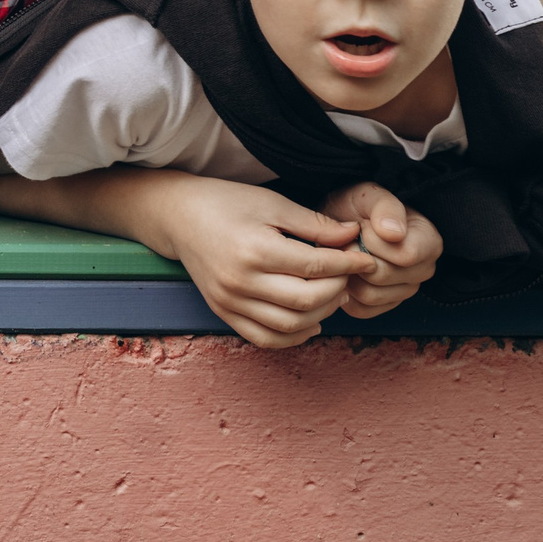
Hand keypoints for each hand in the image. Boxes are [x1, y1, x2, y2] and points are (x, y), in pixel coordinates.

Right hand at [153, 175, 378, 348]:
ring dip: (322, 314)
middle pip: (308, 300)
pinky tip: (310, 319)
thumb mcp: (271, 203)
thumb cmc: (225, 203)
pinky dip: (294, 336)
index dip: (348, 264)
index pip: (316, 267)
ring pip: (291, 325)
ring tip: (331, 294)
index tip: (365, 259)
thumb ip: (314, 224)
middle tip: (348, 275)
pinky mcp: (224, 313)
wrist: (178, 216)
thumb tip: (352, 235)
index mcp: (255, 249)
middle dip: (338, 289)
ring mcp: (230, 302)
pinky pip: (266, 339)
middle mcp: (241, 281)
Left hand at [324, 183, 443, 318]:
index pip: (405, 255)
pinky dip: (346, 290)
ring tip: (347, 252)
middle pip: (383, 276)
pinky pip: (361, 309)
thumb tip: (394, 233)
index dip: (373, 241)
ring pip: (370, 295)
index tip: (362, 226)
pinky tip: (346, 269)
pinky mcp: (383, 306)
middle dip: (356, 254)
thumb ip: (385, 207)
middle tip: (349, 239)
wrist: (341, 221)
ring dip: (348, 271)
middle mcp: (423, 270)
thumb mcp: (369, 194)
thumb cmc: (359, 206)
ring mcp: (404, 291)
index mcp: (429, 242)